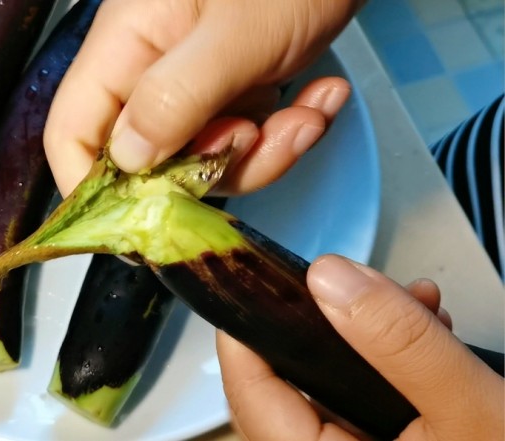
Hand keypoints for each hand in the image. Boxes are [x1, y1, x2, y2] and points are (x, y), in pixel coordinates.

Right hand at [44, 0, 363, 196]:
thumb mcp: (237, 35)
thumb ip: (175, 98)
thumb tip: (127, 163)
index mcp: (124, 48)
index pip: (70, 135)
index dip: (93, 190)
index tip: (143, 226)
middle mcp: (150, 72)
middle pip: (148, 162)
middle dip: (211, 169)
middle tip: (259, 137)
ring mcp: (194, 84)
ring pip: (204, 160)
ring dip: (264, 152)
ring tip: (308, 114)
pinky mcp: (235, 89)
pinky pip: (246, 139)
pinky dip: (288, 131)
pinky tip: (321, 96)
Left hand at [216, 255, 503, 439]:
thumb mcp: (468, 410)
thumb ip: (398, 342)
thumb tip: (330, 277)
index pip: (251, 392)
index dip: (246, 328)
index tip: (258, 274)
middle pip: (290, 383)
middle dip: (329, 323)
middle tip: (360, 283)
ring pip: (333, 388)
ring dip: (368, 338)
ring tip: (416, 302)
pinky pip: (367, 404)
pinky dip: (392, 366)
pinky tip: (432, 333)